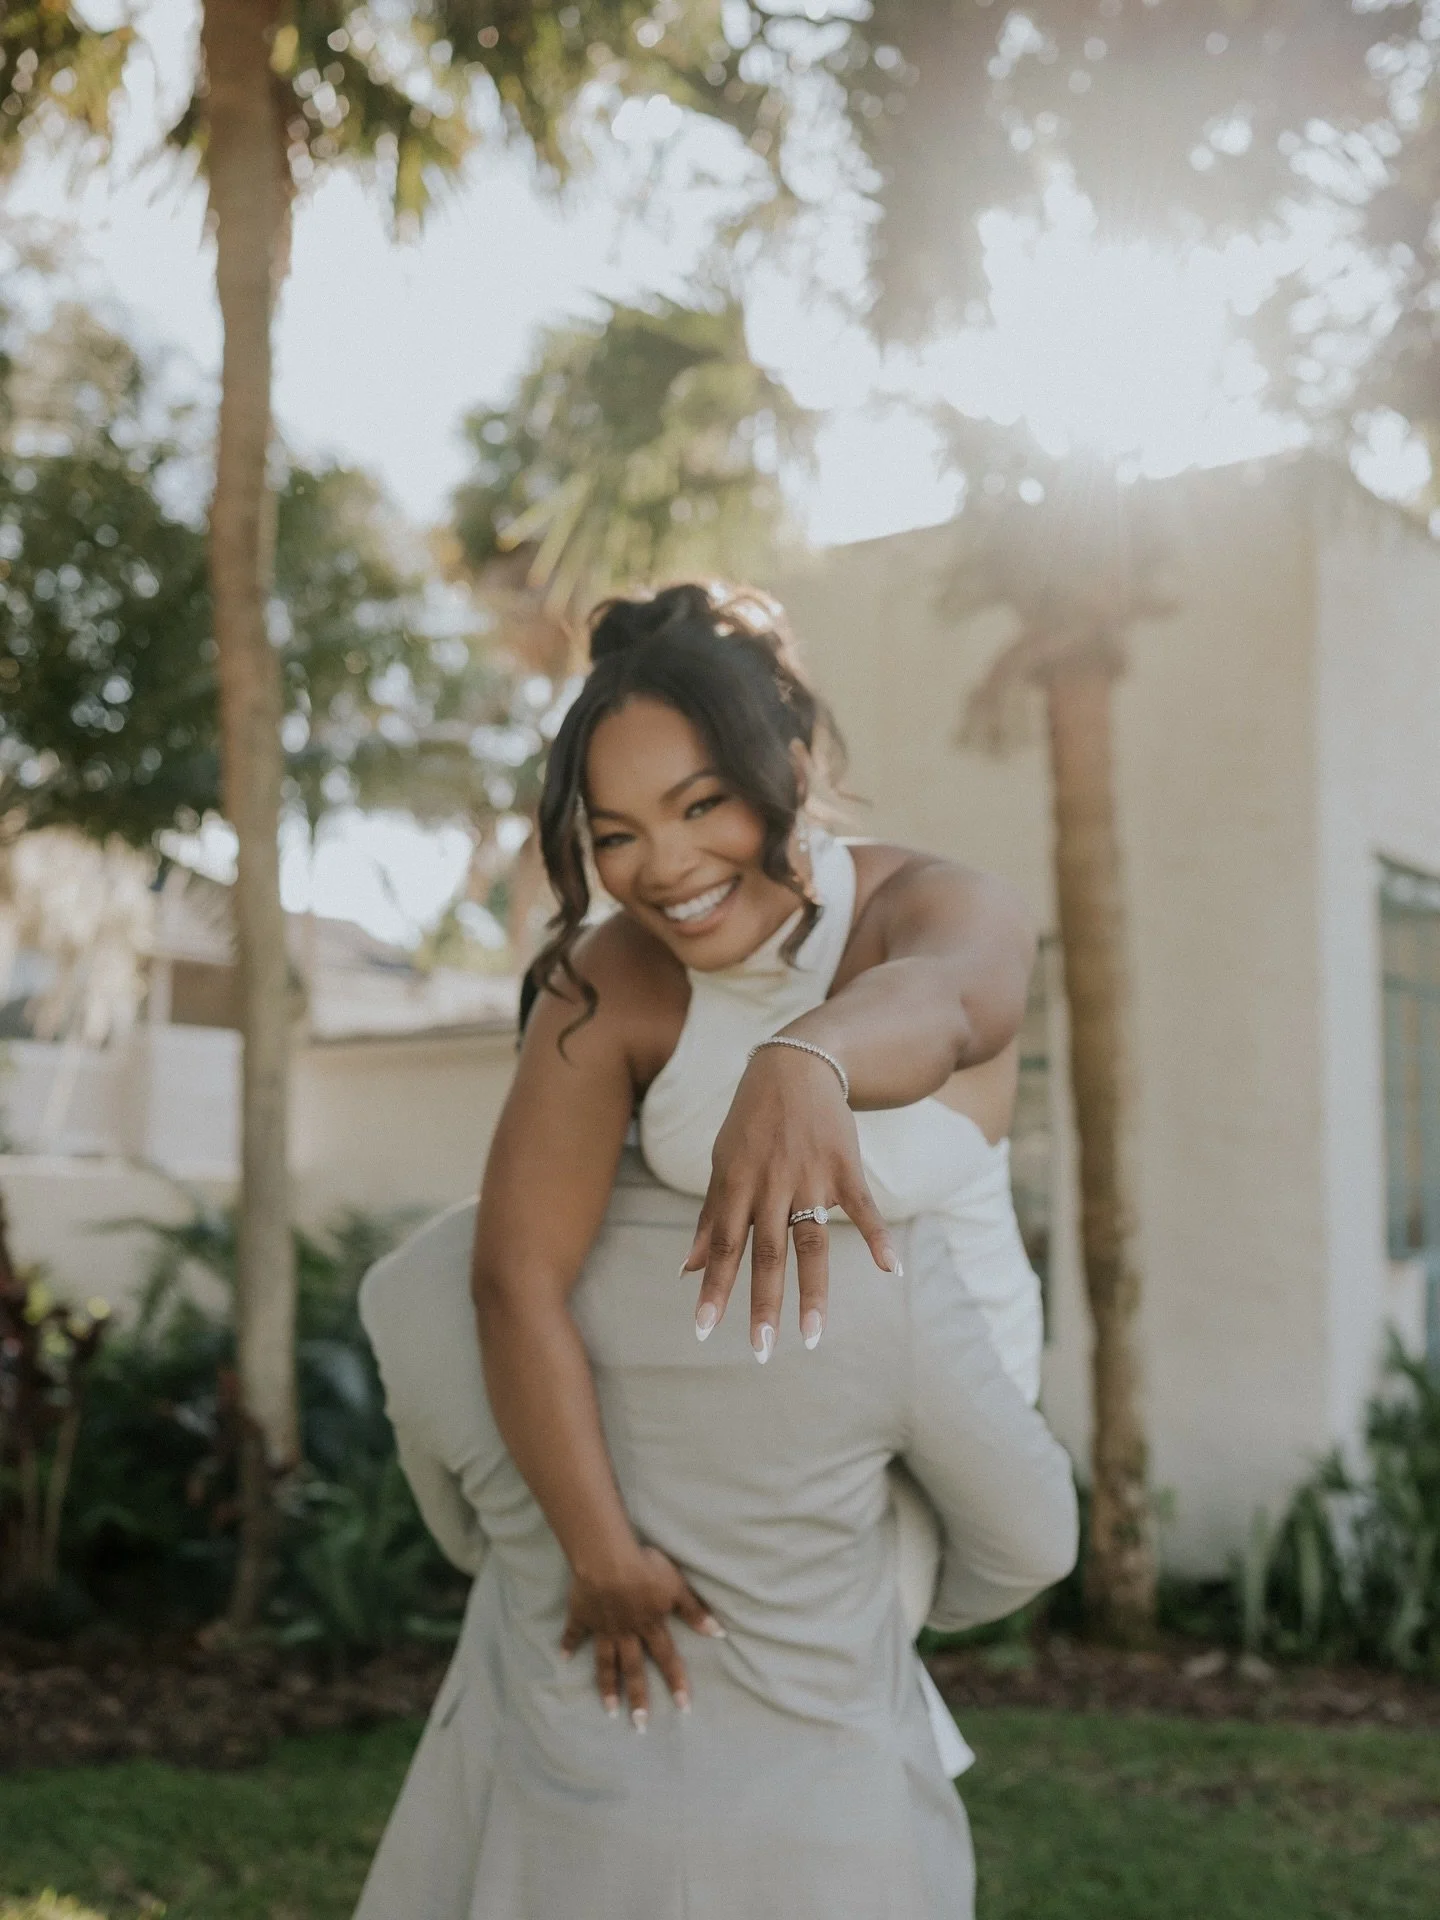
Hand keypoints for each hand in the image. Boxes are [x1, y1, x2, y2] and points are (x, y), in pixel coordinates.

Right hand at [561, 1544, 723, 1727]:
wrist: (607, 1560)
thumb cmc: (645, 1569)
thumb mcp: (676, 1587)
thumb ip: (694, 1611)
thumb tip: (719, 1633)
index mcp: (649, 1626)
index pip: (667, 1658)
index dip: (676, 1682)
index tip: (684, 1709)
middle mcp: (626, 1633)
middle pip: (633, 1670)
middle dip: (638, 1698)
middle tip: (640, 1725)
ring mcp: (602, 1628)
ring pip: (605, 1662)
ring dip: (607, 1686)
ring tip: (610, 1710)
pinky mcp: (582, 1616)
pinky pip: (574, 1634)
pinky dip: (568, 1644)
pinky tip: (563, 1658)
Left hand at [681, 1044, 899, 1358]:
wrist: (796, 1066)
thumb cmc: (751, 1121)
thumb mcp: (722, 1162)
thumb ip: (710, 1217)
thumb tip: (688, 1269)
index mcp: (736, 1185)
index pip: (723, 1246)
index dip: (714, 1288)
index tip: (704, 1329)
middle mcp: (771, 1185)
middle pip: (767, 1253)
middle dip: (763, 1304)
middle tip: (761, 1351)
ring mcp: (810, 1178)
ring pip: (811, 1243)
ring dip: (812, 1291)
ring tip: (812, 1336)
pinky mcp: (845, 1168)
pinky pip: (863, 1207)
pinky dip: (876, 1236)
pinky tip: (888, 1269)